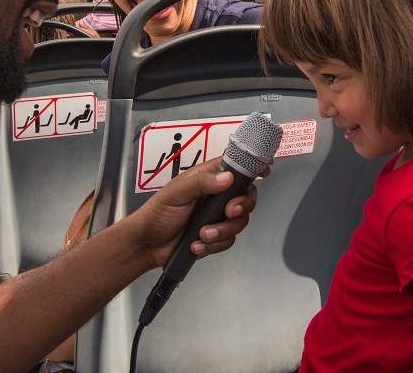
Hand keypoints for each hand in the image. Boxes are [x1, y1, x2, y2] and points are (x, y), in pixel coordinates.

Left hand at [127, 157, 257, 269]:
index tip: (265, 171)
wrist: (147, 245)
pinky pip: (228, 241)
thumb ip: (201, 183)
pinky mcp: (215, 237)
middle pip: (246, 197)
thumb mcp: (176, 192)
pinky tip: (197, 246)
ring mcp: (217, 217)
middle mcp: (217, 196)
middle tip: (229, 212)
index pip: (236, 167)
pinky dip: (214, 245)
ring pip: (240, 222)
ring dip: (223, 231)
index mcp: (208, 178)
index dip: (252, 168)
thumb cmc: (158, 212)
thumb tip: (227, 178)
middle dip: (242, 206)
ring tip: (202, 235)